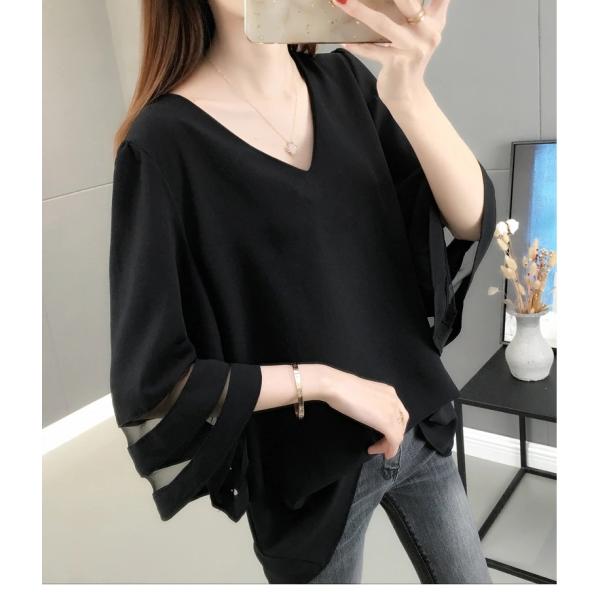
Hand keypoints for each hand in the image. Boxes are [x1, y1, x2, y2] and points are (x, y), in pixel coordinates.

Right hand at [322, 366, 409, 458]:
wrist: (338, 387)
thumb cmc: (343, 388)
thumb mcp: (362, 395)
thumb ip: (370, 403)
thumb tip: (367, 412)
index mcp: (389, 392)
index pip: (398, 413)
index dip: (392, 426)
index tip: (381, 433)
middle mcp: (394, 400)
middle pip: (401, 424)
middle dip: (393, 437)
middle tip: (381, 445)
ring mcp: (392, 411)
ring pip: (398, 434)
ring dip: (389, 445)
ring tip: (376, 449)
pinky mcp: (387, 423)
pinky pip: (394, 440)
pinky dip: (388, 449)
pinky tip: (375, 450)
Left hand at [332, 0, 450, 108]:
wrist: (408, 95)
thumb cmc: (409, 61)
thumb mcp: (421, 35)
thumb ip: (420, 12)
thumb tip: (397, 0)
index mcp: (434, 22)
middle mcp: (427, 33)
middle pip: (408, 2)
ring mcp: (412, 48)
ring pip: (382, 23)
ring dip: (360, 11)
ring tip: (342, 2)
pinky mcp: (396, 62)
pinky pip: (371, 50)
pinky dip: (357, 46)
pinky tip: (344, 41)